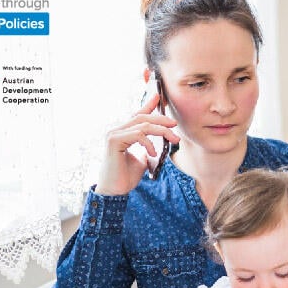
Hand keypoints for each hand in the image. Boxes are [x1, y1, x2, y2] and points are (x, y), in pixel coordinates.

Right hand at [94, 70, 179, 194]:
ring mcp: (113, 134)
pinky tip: (153, 154)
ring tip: (173, 139)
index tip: (159, 95)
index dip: (148, 104)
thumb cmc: (126, 177)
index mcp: (123, 133)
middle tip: (174, 126)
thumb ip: (149, 148)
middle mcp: (116, 130)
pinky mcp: (113, 141)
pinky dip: (148, 143)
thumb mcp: (143, 159)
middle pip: (142, 117)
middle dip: (161, 120)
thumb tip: (162, 142)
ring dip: (161, 131)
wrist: (114, 191)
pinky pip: (137, 135)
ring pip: (142, 125)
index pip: (137, 114)